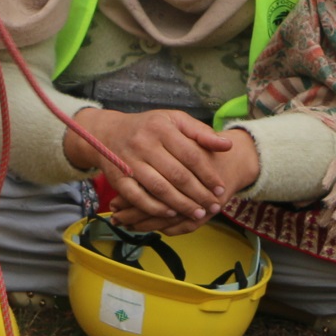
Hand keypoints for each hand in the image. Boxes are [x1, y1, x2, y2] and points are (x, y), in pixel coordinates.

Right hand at [65, 109, 249, 228]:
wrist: (107, 133)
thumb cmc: (149, 127)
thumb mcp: (174, 121)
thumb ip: (201, 133)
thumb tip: (227, 146)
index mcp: (162, 128)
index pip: (191, 155)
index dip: (208, 174)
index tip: (220, 188)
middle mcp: (145, 144)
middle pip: (177, 175)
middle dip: (199, 194)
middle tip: (214, 207)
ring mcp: (129, 162)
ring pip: (160, 188)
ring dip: (182, 204)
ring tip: (198, 214)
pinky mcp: (118, 178)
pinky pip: (139, 198)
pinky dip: (156, 208)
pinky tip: (172, 213)